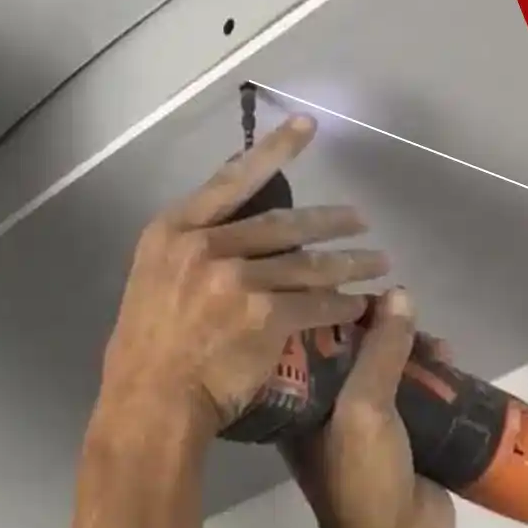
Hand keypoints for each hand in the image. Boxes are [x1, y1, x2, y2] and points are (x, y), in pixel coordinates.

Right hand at [101, 116, 387, 431]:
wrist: (151, 401)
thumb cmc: (150, 346)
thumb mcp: (156, 277)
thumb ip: (195, 246)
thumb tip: (238, 225)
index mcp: (174, 231)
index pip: (232, 179)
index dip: (274, 151)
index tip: (307, 126)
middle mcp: (204, 247)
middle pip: (283, 223)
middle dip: (330, 221)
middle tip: (361, 220)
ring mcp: (236, 280)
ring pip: (308, 264)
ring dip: (349, 263)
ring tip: (377, 262)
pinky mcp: (263, 315)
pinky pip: (315, 303)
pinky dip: (341, 304)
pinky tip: (359, 305)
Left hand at [282, 288, 455, 527]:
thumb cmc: (364, 477)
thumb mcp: (366, 407)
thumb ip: (381, 350)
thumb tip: (399, 294)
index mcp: (298, 406)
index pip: (308, 344)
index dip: (333, 312)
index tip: (365, 286)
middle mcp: (325, 413)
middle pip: (353, 353)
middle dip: (385, 331)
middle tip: (415, 320)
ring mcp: (365, 427)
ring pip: (388, 371)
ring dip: (414, 353)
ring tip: (442, 346)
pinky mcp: (402, 439)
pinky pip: (414, 395)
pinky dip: (432, 377)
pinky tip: (451, 364)